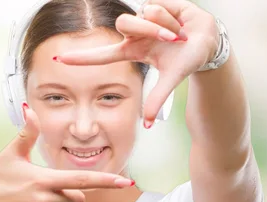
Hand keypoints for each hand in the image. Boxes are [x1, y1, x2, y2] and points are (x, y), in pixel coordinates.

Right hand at [0, 105, 133, 201]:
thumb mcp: (12, 154)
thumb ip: (27, 134)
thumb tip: (29, 110)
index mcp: (43, 179)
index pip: (82, 181)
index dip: (106, 181)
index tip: (125, 182)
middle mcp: (44, 200)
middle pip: (78, 200)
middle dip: (69, 196)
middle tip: (46, 190)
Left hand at [55, 0, 218, 125]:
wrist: (207, 40)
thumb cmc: (187, 59)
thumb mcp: (172, 78)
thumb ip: (158, 99)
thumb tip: (147, 124)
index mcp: (132, 51)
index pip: (102, 54)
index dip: (82, 58)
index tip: (59, 60)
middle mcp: (134, 33)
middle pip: (126, 23)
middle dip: (150, 29)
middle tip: (173, 39)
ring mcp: (143, 17)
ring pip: (144, 14)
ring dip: (165, 25)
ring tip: (179, 33)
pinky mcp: (154, 2)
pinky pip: (156, 4)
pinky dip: (172, 15)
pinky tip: (180, 20)